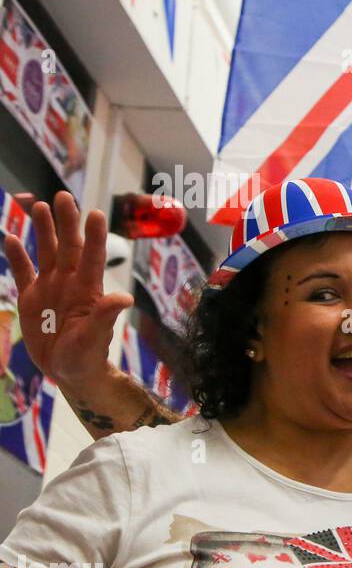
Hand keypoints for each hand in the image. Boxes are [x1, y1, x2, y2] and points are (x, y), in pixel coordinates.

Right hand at [2, 192, 132, 386]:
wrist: (69, 371)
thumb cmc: (88, 356)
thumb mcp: (95, 338)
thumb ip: (105, 316)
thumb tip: (124, 298)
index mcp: (88, 290)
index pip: (93, 258)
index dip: (94, 237)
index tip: (95, 213)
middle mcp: (70, 283)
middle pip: (68, 247)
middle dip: (66, 223)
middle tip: (64, 196)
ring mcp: (49, 288)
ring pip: (46, 252)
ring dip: (43, 230)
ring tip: (39, 206)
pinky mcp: (30, 298)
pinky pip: (22, 272)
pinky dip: (16, 256)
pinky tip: (10, 237)